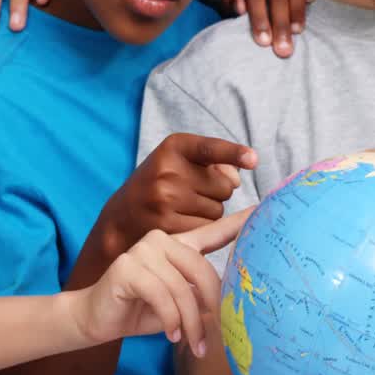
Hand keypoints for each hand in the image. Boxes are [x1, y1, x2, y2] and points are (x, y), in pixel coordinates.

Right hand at [74, 209, 252, 357]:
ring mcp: (143, 250)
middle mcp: (161, 240)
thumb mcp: (179, 301)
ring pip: (182, 288)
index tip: (264, 210)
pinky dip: (170, 320)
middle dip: (209, 308)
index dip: (239, 223)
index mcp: (178, 244)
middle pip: (202, 271)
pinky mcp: (128, 267)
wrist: (96, 318)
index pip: (213, 231)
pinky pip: (162, 296)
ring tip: (191, 343)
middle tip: (210, 340)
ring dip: (190, 323)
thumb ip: (200, 293)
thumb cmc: (142, 309)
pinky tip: (171, 334)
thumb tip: (233, 301)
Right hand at [102, 134, 256, 256]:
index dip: (233, 153)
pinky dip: (202, 227)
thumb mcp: (179, 161)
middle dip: (217, 191)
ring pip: (218, 210)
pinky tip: (182, 221)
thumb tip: (236, 180)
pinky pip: (206, 228)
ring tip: (184, 207)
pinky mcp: (167, 226)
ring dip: (209, 210)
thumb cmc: (160, 183)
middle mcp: (168, 170)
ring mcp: (165, 199)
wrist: (121, 216)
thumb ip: (214, 163)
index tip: (253, 159)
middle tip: (192, 191)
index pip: (209, 148)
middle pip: (224, 186)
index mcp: (173, 147)